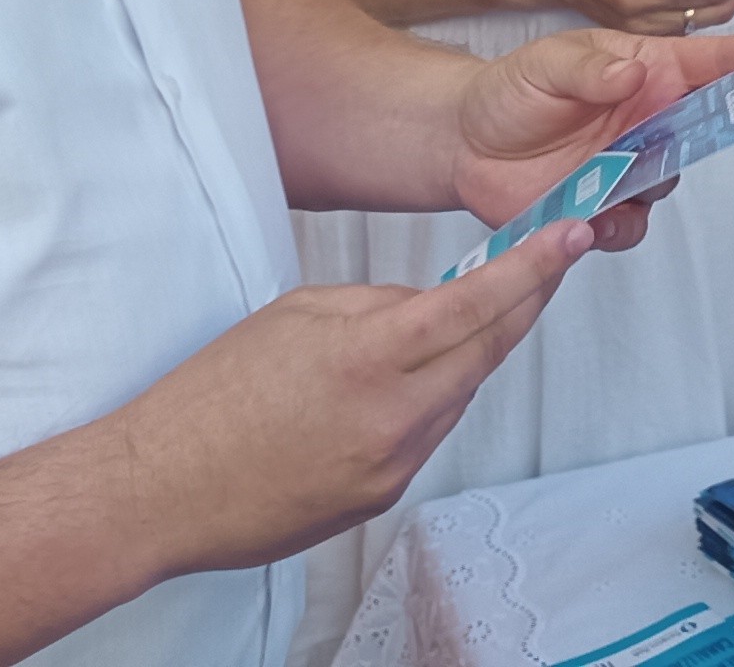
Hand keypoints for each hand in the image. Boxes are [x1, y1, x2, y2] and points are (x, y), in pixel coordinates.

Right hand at [101, 231, 598, 571]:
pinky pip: (427, 436)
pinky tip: (398, 386)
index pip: (477, 303)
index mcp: (369, 356)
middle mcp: (393, 417)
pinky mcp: (380, 499)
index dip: (534, 266)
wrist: (159, 490)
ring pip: (459, 395)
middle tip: (551, 262)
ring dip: (468, 355)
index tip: (574, 234)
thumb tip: (430, 304)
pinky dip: (428, 402)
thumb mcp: (299, 312)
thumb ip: (378, 303)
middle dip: (526, 302)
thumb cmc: (212, 395)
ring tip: (451, 322)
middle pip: (488, 350)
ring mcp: (391, 465)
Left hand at [449, 23, 733, 230]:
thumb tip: (633, 71)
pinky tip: (588, 215)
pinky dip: (619, 226)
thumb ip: (590, 68)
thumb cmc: (510, 90)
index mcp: (647, 68)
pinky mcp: (608, 205)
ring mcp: (631, 163)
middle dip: (722, 128)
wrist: (463, 144)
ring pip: (673, 179)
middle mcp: (650, 117)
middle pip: (711, 123)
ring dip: (648, 180)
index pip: (716, 61)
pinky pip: (635, 225)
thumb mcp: (546, 63)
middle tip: (706, 130)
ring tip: (602, 173)